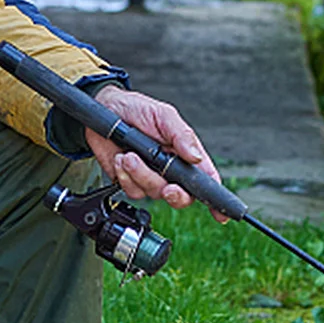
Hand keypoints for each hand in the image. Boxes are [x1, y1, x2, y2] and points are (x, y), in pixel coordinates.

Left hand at [86, 85, 218, 208]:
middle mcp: (169, 169)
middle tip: (167, 186)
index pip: (205, 179)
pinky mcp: (130, 181)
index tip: (219, 213)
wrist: (104, 110)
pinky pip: (132, 191)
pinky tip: (120, 159)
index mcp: (184, 153)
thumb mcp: (163, 115)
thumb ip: (181, 135)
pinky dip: (125, 176)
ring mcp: (150, 177)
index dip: (215, 199)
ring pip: (154, 193)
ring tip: (129, 154)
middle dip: (174, 194)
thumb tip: (196, 156)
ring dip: (140, 175)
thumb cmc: (137, 109)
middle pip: (181, 196)